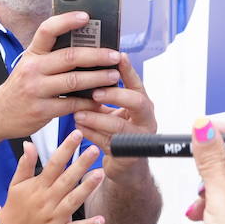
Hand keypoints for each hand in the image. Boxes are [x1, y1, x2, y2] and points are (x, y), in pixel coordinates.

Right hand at [0, 12, 121, 138]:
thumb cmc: (21, 87)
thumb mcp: (30, 66)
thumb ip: (51, 57)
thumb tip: (85, 47)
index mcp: (32, 54)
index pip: (47, 30)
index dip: (67, 21)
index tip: (86, 16)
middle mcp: (33, 69)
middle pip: (69, 57)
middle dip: (96, 55)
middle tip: (115, 55)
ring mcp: (37, 90)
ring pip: (74, 81)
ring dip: (98, 78)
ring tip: (114, 76)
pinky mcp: (42, 110)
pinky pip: (72, 104)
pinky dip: (89, 103)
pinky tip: (100, 101)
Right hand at [0, 130, 104, 223]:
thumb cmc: (15, 207)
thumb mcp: (16, 184)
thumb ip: (25, 164)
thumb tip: (28, 143)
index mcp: (38, 187)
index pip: (53, 164)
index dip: (65, 148)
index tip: (77, 134)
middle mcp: (47, 201)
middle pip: (66, 180)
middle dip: (81, 164)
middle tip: (95, 150)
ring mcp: (54, 219)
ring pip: (72, 201)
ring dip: (87, 189)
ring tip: (100, 174)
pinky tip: (101, 219)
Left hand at [73, 53, 155, 178]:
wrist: (127, 166)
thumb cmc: (119, 133)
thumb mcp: (117, 112)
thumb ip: (107, 96)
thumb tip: (86, 73)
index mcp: (144, 105)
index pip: (137, 84)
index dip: (129, 70)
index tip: (118, 57)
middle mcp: (146, 120)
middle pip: (136, 102)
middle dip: (114, 95)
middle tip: (94, 92)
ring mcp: (139, 138)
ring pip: (119, 125)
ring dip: (96, 118)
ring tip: (78, 113)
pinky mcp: (127, 155)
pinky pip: (107, 142)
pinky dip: (90, 134)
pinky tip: (79, 127)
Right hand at [188, 119, 224, 223]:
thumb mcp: (220, 194)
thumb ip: (210, 158)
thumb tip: (205, 126)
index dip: (224, 133)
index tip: (201, 131)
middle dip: (213, 168)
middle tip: (198, 173)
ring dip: (209, 190)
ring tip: (200, 205)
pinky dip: (212, 208)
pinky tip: (200, 217)